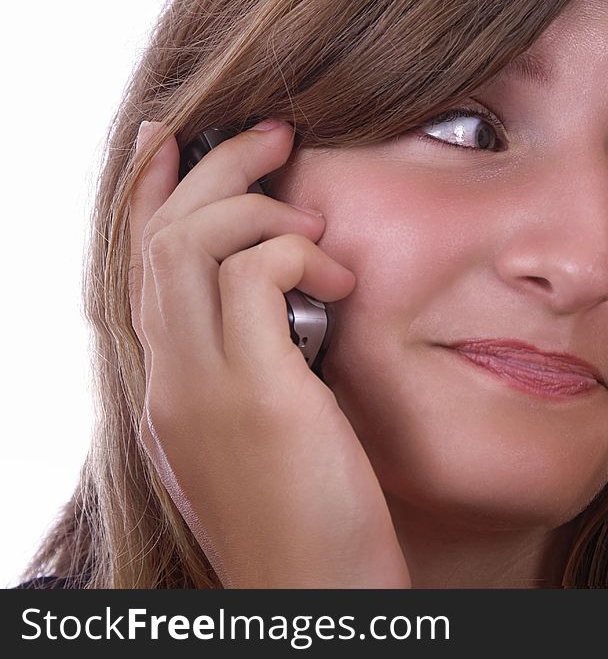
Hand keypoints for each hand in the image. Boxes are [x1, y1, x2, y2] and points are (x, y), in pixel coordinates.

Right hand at [128, 119, 409, 587]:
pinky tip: (337, 278)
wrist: (312, 602)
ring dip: (257, 207)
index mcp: (168, 391)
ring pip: (190, 245)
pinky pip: (255, 279)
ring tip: (312, 223)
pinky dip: (294, 255)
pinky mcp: (256, 398)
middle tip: (272, 136)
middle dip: (212, 170)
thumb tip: (282, 308)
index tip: (178, 140)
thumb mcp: (260, 438)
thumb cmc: (303, 520)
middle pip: (157, 238)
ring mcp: (203, 391)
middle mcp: (169, 384)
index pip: (137, 268)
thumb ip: (250, 369)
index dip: (149, 193)